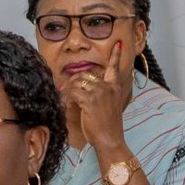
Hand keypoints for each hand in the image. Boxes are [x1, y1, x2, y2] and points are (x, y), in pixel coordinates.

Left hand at [61, 36, 134, 150]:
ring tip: (66, 98)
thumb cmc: (108, 127)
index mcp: (115, 88)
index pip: (114, 68)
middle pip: (87, 74)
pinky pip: (73, 92)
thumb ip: (102, 95)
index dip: (115, 55)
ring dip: (69, 90)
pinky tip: (68, 104)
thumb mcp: (110, 107)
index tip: (117, 44)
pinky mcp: (90, 100)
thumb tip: (85, 89)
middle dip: (74, 81)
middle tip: (67, 89)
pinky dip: (68, 98)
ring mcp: (99, 92)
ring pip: (78, 82)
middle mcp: (108, 87)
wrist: (110, 139)